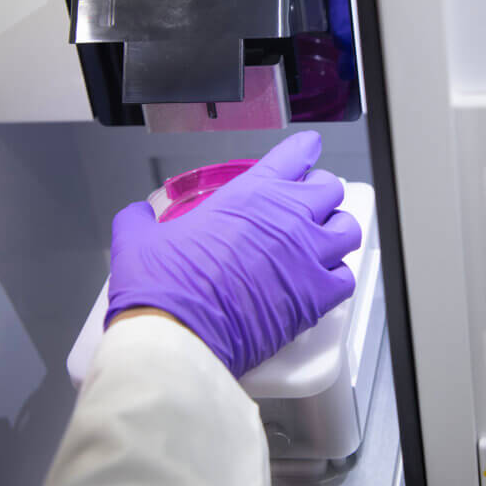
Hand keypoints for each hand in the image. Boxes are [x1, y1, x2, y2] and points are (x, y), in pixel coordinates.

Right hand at [105, 131, 360, 376]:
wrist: (178, 336)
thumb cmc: (163, 289)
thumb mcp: (140, 240)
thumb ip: (141, 220)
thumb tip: (137, 215)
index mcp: (251, 195)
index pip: (295, 155)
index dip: (304, 151)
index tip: (308, 150)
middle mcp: (288, 219)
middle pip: (329, 190)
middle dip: (321, 193)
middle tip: (309, 204)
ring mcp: (307, 257)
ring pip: (348, 229)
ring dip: (337, 231)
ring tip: (324, 240)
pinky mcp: (316, 297)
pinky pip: (347, 278)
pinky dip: (338, 277)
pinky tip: (324, 281)